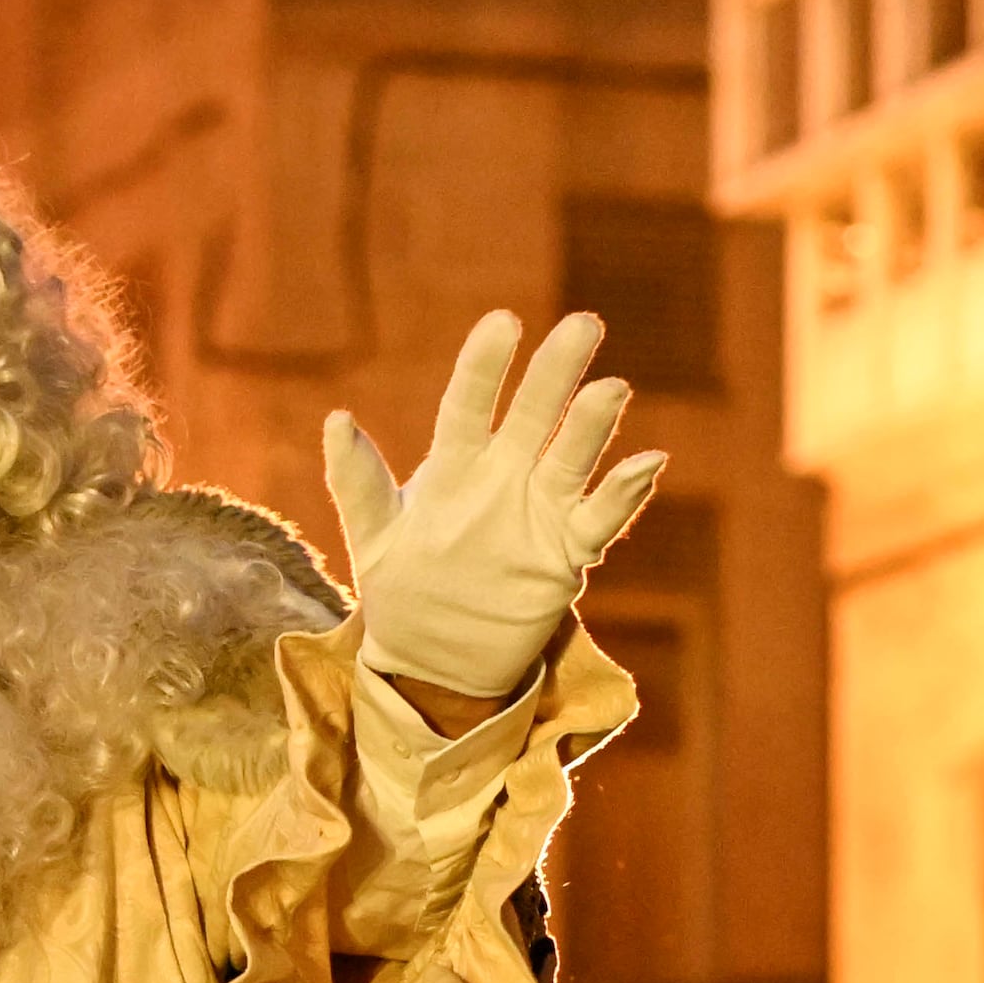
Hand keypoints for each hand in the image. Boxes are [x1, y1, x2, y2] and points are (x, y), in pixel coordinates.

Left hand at [323, 311, 666, 706]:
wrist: (434, 661)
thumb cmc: (403, 590)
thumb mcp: (372, 539)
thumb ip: (357, 482)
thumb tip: (335, 418)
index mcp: (454, 467)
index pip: (470, 406)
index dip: (485, 366)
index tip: (504, 322)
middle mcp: (504, 478)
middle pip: (534, 416)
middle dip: (556, 372)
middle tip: (583, 324)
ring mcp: (539, 512)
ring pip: (573, 457)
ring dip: (593, 424)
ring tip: (612, 388)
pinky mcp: (566, 554)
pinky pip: (601, 519)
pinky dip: (626, 493)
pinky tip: (648, 463)